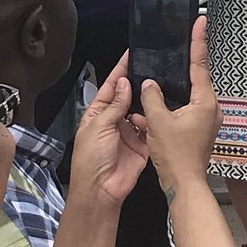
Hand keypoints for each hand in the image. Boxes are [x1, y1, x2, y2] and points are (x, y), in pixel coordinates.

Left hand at [70, 60, 147, 206]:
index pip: (110, 87)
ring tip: (155, 92)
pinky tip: (157, 114)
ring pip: (141, 111)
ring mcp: (128, 132)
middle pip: (128, 97)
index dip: (120, 71)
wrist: (101, 190)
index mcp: (98, 114)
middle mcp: (114, 121)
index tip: (130, 56)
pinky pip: (150, 128)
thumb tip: (123, 84)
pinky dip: (154, 121)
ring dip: (146, 104)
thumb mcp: (99, 126)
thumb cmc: (90, 161)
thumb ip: (114, 105)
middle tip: (150, 70)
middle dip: (137, 85)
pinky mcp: (142, 145)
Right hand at [132, 17, 221, 189]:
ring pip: (184, 99)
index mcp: (205, 101)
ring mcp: (205, 121)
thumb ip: (152, 97)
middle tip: (168, 55)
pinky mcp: (198, 131)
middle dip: (175, 74)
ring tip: (150, 94)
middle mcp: (210, 109)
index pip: (200, 64)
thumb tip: (150, 84)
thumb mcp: (158, 121)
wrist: (183, 187)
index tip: (200, 22)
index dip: (198, 41)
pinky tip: (149, 115)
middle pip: (192, 81)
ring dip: (167, 98)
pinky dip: (167, 112)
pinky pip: (182, 113)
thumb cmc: (176, 156)